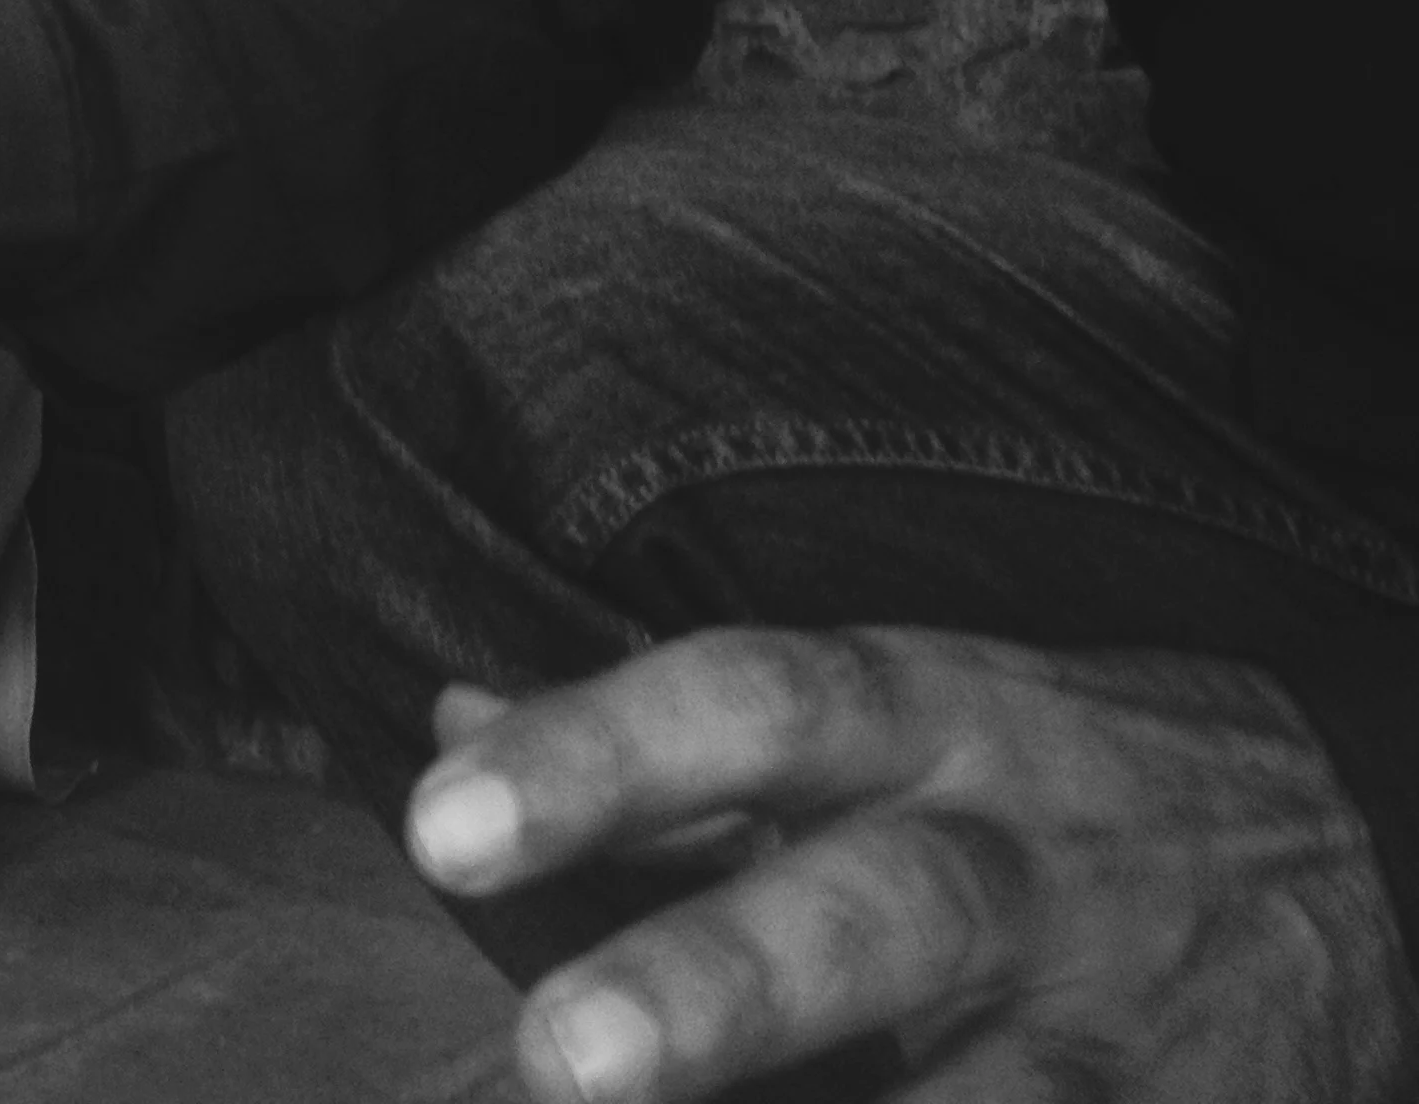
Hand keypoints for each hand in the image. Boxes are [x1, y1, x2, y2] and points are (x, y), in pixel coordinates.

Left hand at [406, 629, 1415, 1102]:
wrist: (1370, 839)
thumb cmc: (1040, 787)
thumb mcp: (878, 720)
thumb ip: (665, 749)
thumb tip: (453, 730)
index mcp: (919, 724)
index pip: (743, 705)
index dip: (595, 758)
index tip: (438, 823)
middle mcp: (1014, 865)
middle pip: (868, 913)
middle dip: (716, 988)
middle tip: (557, 1058)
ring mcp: (1118, 1026)